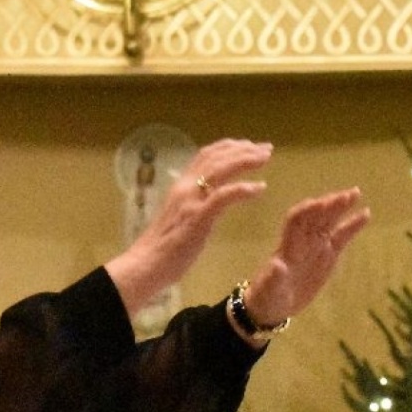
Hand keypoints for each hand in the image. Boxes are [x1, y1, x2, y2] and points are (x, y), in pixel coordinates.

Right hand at [104, 139, 271, 315]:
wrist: (145, 265)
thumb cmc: (162, 247)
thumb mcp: (179, 215)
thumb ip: (191, 201)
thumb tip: (205, 193)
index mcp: (181, 185)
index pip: (205, 155)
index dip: (229, 146)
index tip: (250, 145)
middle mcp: (185, 187)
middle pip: (216, 157)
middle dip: (244, 149)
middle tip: (266, 148)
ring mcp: (190, 201)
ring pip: (220, 170)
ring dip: (245, 161)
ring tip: (265, 158)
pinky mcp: (197, 218)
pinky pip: (222, 197)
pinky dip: (242, 189)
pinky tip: (260, 188)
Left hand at [238, 187, 370, 330]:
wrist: (273, 306)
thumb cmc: (267, 297)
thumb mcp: (269, 290)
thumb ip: (274, 278)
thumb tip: (278, 265)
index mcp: (287, 247)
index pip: (296, 221)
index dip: (307, 211)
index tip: (321, 204)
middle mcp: (302, 242)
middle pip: (316, 217)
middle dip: (329, 204)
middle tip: (347, 194)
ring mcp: (316, 246)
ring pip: (329, 222)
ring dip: (341, 207)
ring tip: (356, 193)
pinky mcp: (327, 256)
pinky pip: (341, 237)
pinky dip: (352, 225)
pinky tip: (366, 214)